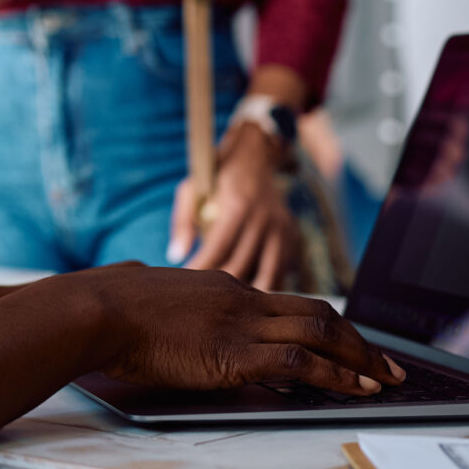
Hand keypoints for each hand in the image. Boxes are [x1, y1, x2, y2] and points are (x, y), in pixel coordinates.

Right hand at [80, 264, 403, 394]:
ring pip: (320, 331)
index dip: (324, 324)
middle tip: (387, 362)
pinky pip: (301, 361)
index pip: (286, 304)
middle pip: (317, 312)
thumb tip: (155, 308)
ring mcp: (240, 323)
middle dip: (357, 339)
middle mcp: (240, 299)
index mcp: (221, 288)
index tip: (345, 341)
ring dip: (360, 356)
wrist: (97, 309)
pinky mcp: (235, 353)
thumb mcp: (147, 297)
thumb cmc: (108, 308)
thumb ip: (166, 303)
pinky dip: (336, 375)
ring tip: (385, 377)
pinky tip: (355, 388)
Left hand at [167, 124, 301, 290]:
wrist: (255, 158)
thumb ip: (182, 221)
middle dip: (219, 292)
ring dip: (247, 298)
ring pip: (268, 278)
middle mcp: (264, 220)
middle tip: (200, 304)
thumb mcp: (192, 189)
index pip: (218, 251)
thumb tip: (175, 256)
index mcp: (238, 207)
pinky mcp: (294, 239)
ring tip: (226, 311)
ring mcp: (283, 231)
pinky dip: (266, 287)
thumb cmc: (216, 177)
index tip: (183, 290)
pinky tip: (248, 301)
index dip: (200, 272)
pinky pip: (281, 273)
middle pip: (242, 269)